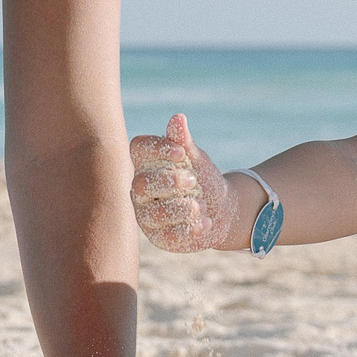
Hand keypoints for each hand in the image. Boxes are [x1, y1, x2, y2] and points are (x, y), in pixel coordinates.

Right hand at [129, 113, 249, 252]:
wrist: (219, 209)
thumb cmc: (202, 179)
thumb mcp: (196, 159)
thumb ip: (184, 142)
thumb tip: (178, 118)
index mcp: (146, 164)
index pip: (137, 149)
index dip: (158, 149)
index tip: (183, 153)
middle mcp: (140, 191)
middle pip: (142, 183)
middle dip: (170, 181)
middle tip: (193, 181)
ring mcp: (147, 216)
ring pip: (153, 213)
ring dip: (181, 207)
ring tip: (200, 205)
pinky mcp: (160, 238)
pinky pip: (168, 236)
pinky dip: (190, 228)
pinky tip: (205, 222)